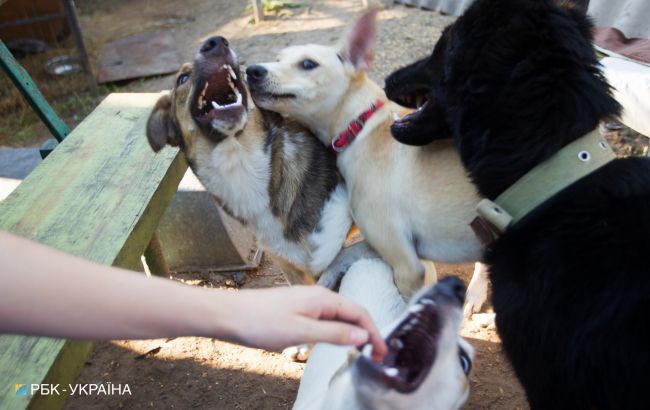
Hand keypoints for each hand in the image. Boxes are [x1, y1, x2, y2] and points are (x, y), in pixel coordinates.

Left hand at [220, 286, 387, 361]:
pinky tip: (336, 343)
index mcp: (323, 298)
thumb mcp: (301, 332)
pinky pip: (325, 320)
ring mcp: (308, 303)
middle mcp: (318, 297)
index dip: (375, 333)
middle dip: (367, 333)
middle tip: (377, 357)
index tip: (383, 353)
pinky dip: (337, 332)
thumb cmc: (261, 322)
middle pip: (352, 314)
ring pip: (339, 317)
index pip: (359, 313)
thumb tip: (362, 335)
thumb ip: (334, 334)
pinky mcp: (298, 311)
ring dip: (353, 333)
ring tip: (362, 352)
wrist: (230, 315)